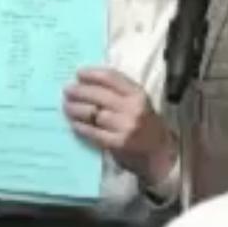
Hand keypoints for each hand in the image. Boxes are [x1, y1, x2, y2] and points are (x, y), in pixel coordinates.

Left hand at [62, 67, 172, 190]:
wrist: (160, 153)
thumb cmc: (146, 124)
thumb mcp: (138, 102)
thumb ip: (119, 92)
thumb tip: (88, 82)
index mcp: (137, 94)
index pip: (111, 77)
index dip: (92, 74)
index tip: (78, 74)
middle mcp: (132, 108)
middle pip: (98, 95)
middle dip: (79, 91)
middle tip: (67, 90)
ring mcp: (125, 126)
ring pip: (94, 113)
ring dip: (76, 109)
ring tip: (67, 106)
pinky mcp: (118, 143)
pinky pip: (94, 132)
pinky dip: (82, 127)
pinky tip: (74, 124)